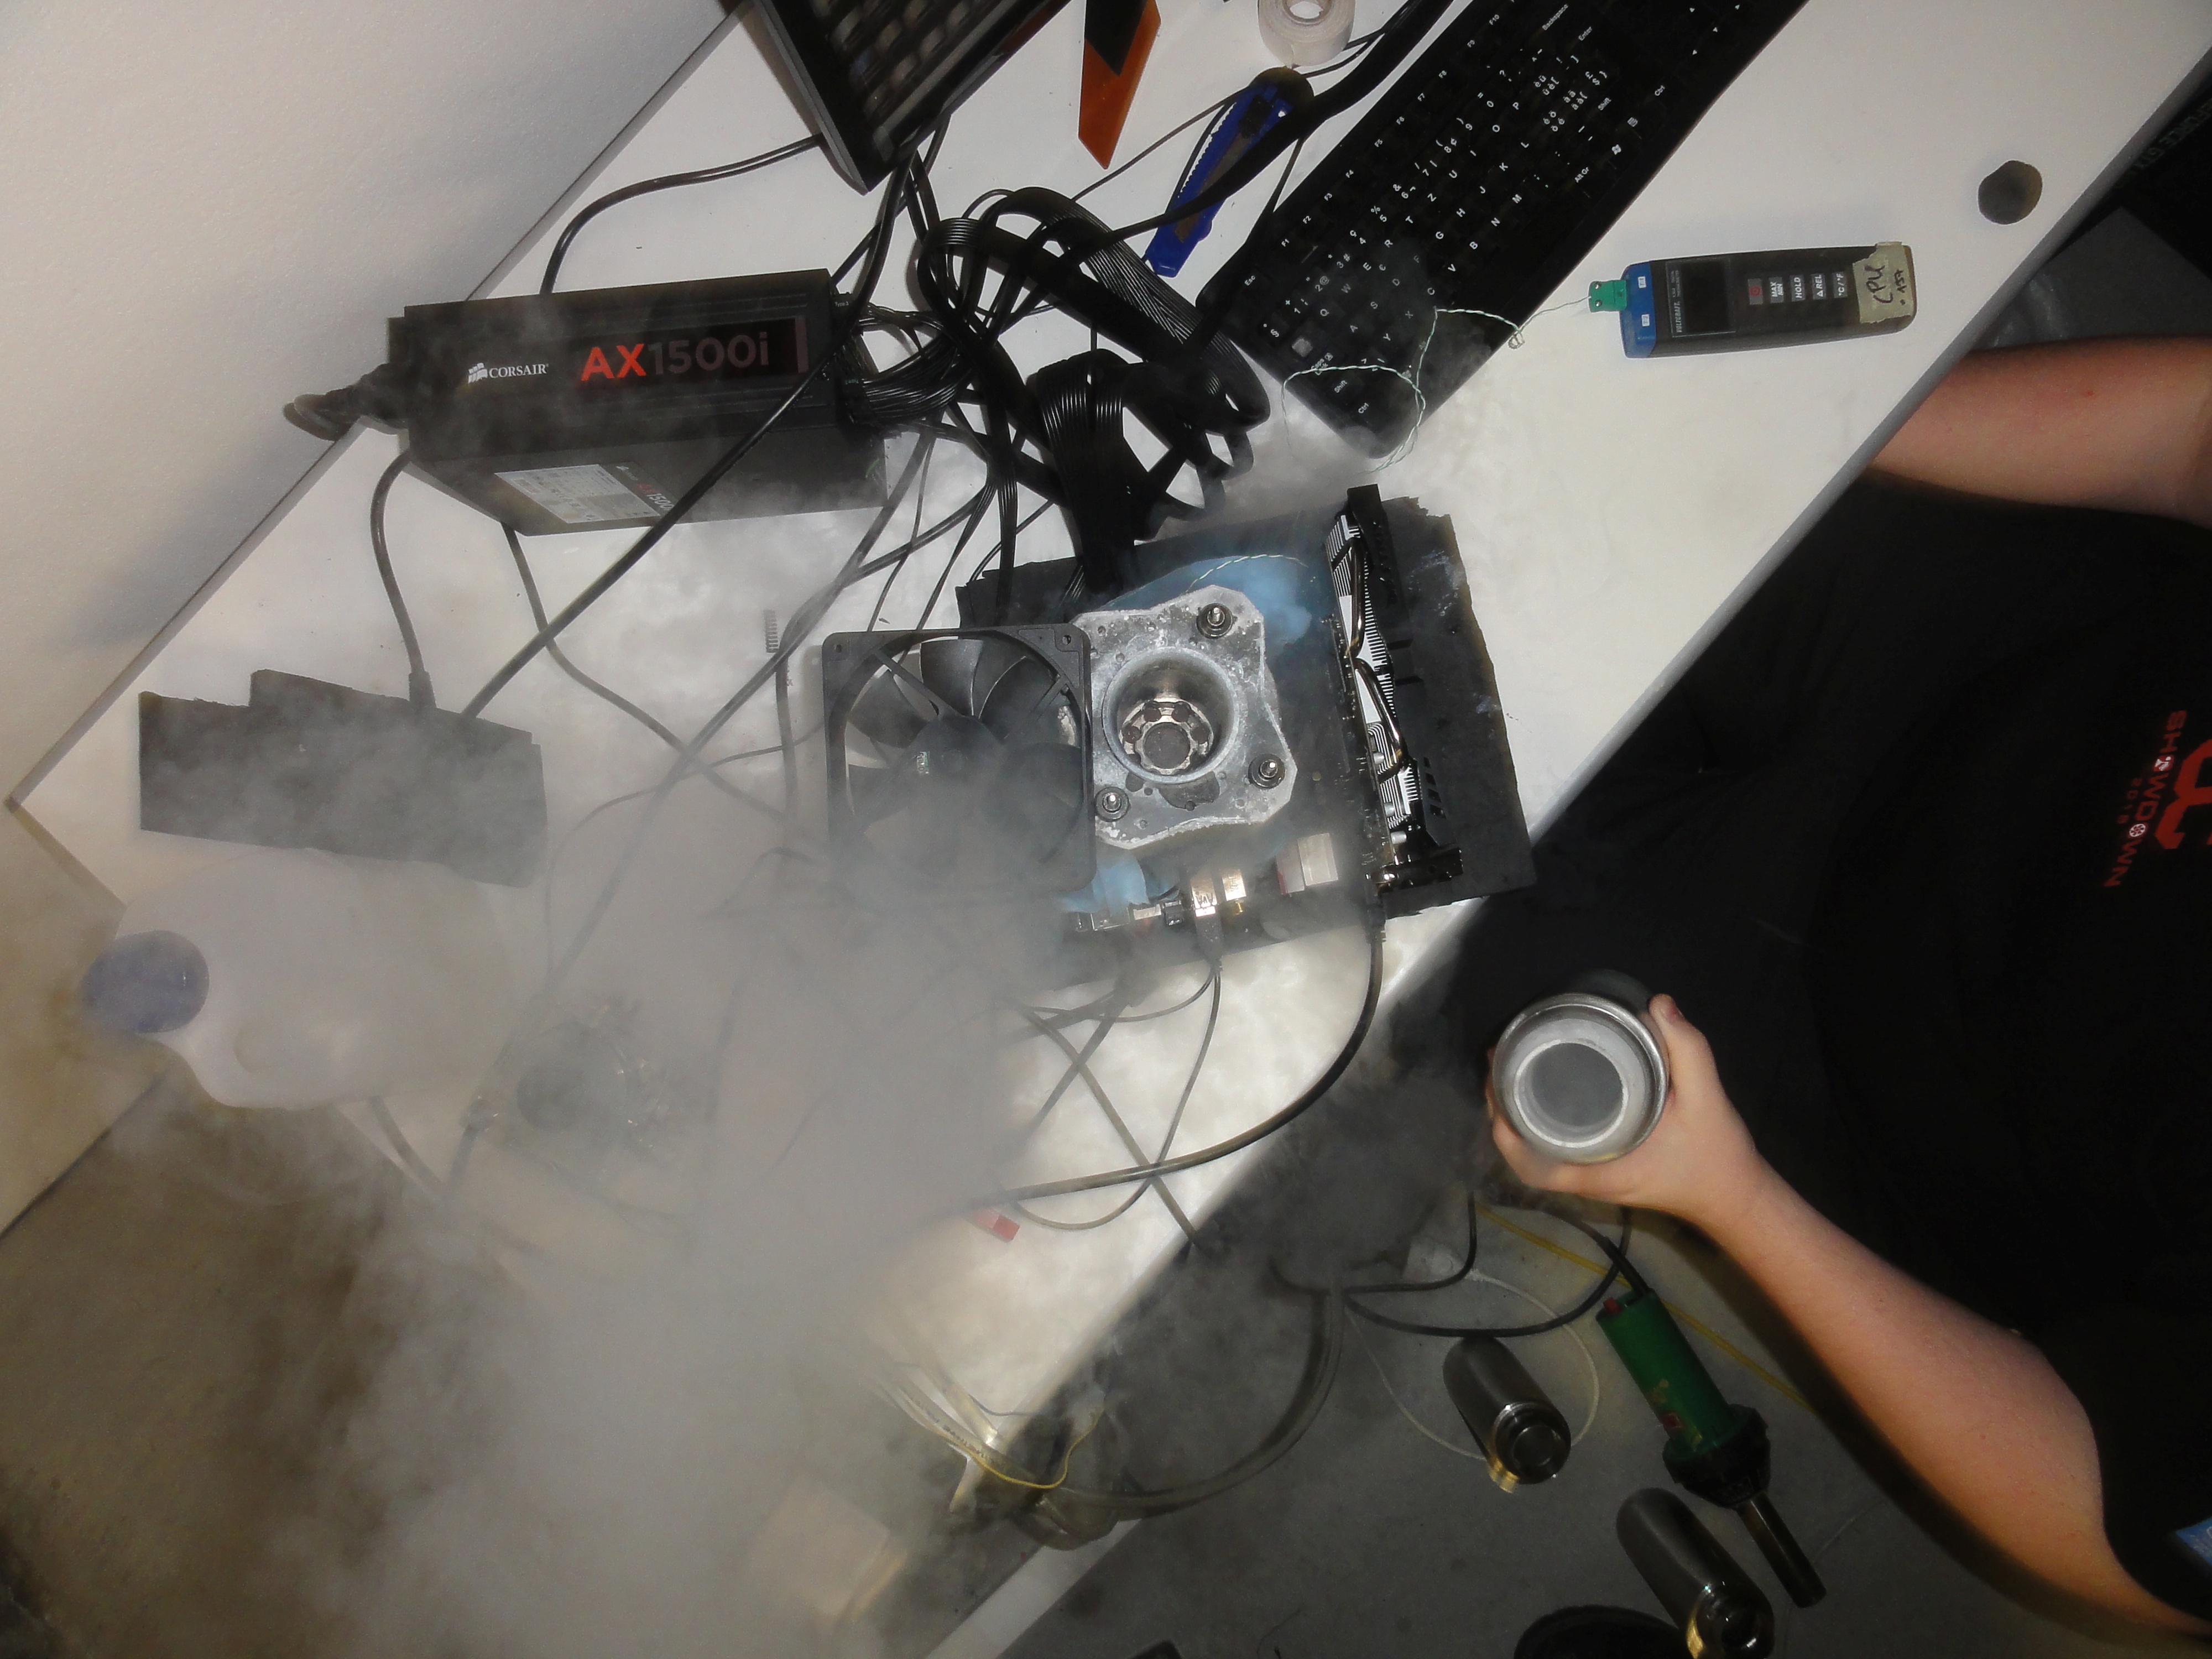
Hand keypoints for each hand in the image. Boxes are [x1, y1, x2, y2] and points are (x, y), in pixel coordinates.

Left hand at [1486, 994, 1771, 1231]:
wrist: (1737, 1195)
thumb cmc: (1717, 1156)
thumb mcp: (1707, 1101)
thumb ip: (1688, 1052)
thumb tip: (1657, 1004)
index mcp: (1602, 1172)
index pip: (1534, 1168)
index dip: (1506, 1136)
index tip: (1495, 1090)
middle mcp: (1591, 1177)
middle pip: (1528, 1154)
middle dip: (1503, 1112)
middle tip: (1498, 1061)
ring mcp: (1597, 1174)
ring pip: (1542, 1150)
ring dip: (1519, 1115)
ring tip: (1509, 1066)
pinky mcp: (1607, 1165)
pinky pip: (1561, 1147)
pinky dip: (1544, 1123)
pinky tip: (1542, 1088)